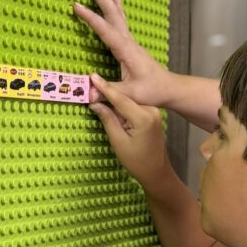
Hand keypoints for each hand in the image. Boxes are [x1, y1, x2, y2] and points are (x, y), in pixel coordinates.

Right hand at [74, 0, 173, 106]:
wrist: (169, 88)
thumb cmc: (152, 91)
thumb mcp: (131, 94)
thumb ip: (110, 90)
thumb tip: (89, 91)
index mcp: (126, 50)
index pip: (106, 30)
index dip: (90, 18)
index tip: (76, 5)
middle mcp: (128, 41)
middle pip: (111, 13)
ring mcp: (130, 41)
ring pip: (116, 14)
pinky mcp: (130, 44)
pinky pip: (121, 20)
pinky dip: (116, 7)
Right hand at [89, 74, 169, 191]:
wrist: (156, 170)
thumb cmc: (137, 161)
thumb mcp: (118, 141)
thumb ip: (108, 119)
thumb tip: (94, 102)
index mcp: (144, 117)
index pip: (120, 99)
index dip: (104, 88)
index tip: (92, 76)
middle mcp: (151, 110)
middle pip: (124, 98)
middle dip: (108, 96)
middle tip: (90, 92)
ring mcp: (154, 111)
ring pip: (128, 102)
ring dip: (115, 104)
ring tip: (100, 104)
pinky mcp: (152, 114)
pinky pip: (134, 107)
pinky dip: (123, 109)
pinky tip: (114, 113)